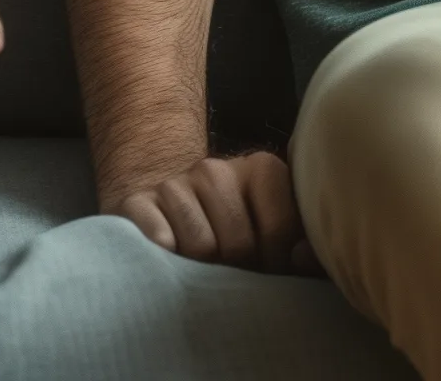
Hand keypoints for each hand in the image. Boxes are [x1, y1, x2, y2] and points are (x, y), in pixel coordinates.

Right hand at [107, 150, 318, 274]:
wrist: (167, 212)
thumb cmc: (234, 232)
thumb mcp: (275, 233)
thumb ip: (302, 246)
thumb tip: (302, 256)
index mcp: (261, 168)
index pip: (280, 230)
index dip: (276, 263)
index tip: (266, 268)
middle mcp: (216, 168)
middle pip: (239, 244)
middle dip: (238, 270)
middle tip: (231, 272)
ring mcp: (174, 182)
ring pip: (201, 247)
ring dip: (202, 270)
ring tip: (203, 267)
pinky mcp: (138, 202)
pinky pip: (160, 240)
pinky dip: (167, 258)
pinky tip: (172, 258)